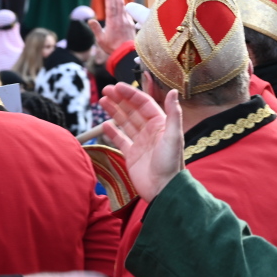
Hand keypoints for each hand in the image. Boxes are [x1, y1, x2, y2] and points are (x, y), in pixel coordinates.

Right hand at [87, 0, 135, 54]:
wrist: (126, 54)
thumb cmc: (112, 48)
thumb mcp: (100, 39)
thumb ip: (95, 29)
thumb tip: (90, 20)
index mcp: (112, 22)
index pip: (111, 7)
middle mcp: (121, 20)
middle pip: (119, 4)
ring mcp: (128, 22)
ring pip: (125, 8)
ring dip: (122, 0)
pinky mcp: (132, 26)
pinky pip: (128, 15)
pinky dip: (126, 9)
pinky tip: (125, 8)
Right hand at [100, 83, 184, 201]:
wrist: (163, 190)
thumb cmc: (171, 163)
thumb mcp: (174, 136)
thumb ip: (173, 113)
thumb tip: (173, 91)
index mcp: (160, 124)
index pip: (144, 103)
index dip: (130, 94)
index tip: (117, 86)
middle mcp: (150, 131)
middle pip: (133, 110)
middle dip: (120, 100)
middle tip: (106, 90)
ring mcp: (140, 143)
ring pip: (125, 123)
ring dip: (114, 111)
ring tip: (102, 101)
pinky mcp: (132, 155)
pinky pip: (121, 140)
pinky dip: (112, 132)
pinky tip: (104, 124)